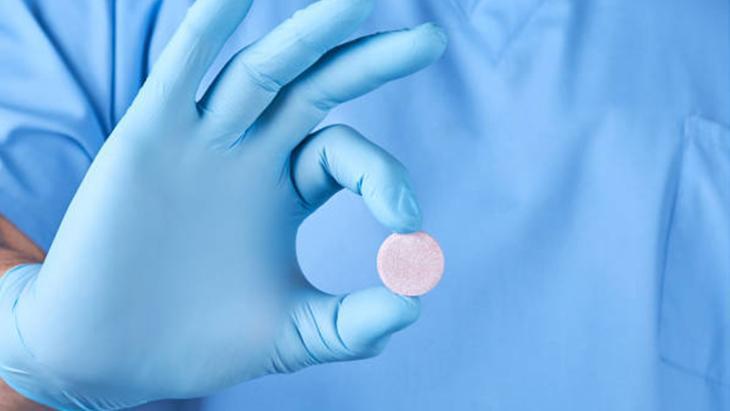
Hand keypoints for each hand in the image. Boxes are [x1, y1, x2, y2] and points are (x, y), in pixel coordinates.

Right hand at [0, 0, 446, 408]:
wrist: (111, 355)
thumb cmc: (198, 342)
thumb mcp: (293, 335)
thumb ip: (353, 324)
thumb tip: (415, 303)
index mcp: (285, 190)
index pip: (346, 156)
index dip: (385, 179)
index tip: (406, 223)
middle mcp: (249, 154)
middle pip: (318, 89)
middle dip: (371, 61)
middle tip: (431, 40)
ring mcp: (201, 141)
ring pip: (262, 70)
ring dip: (309, 32)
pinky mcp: (149, 139)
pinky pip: (180, 72)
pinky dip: (207, 31)